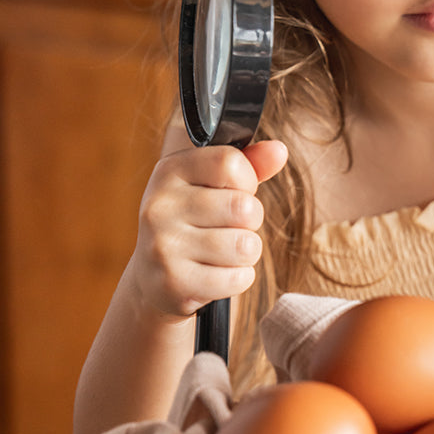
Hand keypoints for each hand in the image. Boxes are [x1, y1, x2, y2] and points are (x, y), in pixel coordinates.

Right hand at [129, 139, 287, 321]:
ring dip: (246, 252)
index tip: (233, 192)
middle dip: (250, 221)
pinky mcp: (173, 283)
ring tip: (223, 252)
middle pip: (244, 207)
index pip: (230, 163)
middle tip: (227, 228)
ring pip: (245, 245)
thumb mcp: (214, 184)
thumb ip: (250, 164)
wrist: (154, 275)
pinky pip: (237, 279)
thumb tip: (279, 150)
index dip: (247, 181)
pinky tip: (215, 274)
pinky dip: (237, 278)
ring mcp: (163, 246)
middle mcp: (159, 205)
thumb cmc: (194, 220)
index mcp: (169, 171)